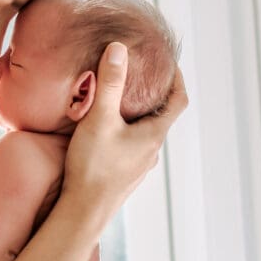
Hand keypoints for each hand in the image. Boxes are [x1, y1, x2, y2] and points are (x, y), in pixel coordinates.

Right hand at [62, 42, 187, 227]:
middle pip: (161, 116)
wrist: (82, 212)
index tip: (169, 62)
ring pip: (144, 133)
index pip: (178, 101)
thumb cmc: (93, 167)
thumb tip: (119, 48)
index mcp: (154, 135)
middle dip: (152, 94)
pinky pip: (130, 146)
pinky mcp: (123, 175)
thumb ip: (109, 83)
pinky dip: (124, 131)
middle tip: (139, 74)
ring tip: (119, 98)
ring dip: (136, 114)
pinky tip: (104, 130)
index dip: (177, 79)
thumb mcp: (99, 119)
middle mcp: (151, 150)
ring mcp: (138, 165)